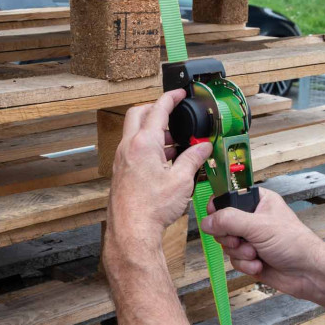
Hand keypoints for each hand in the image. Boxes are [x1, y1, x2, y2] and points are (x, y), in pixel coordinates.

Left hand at [106, 89, 212, 245]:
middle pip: (139, 114)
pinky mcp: (121, 170)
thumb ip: (193, 159)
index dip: (170, 98)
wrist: (132, 231)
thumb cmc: (151, 208)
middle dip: (156, 110)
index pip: (158, 109)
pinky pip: (133, 148)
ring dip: (154, 131)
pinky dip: (148, 146)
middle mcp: (128, 147)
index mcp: (144, 143)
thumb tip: (203, 148)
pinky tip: (164, 161)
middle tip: (173, 115)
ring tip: (175, 143)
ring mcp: (122, 158)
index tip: (178, 93)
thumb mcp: (181, 180)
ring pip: (135, 132)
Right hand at [200, 187, 324, 300]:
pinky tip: (259, 264)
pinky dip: (245, 264)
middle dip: (231, 236)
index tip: (216, 218)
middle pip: (222, 223)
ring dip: (240, 253)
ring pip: (226, 244)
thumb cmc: (295, 243)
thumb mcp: (258, 226)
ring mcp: (251, 238)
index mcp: (257, 201)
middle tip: (242, 240)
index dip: (218, 208)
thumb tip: (206, 221)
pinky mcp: (250, 257)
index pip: (227, 198)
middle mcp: (252, 218)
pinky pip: (234, 260)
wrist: (309, 274)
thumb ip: (229, 220)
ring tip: (255, 254)